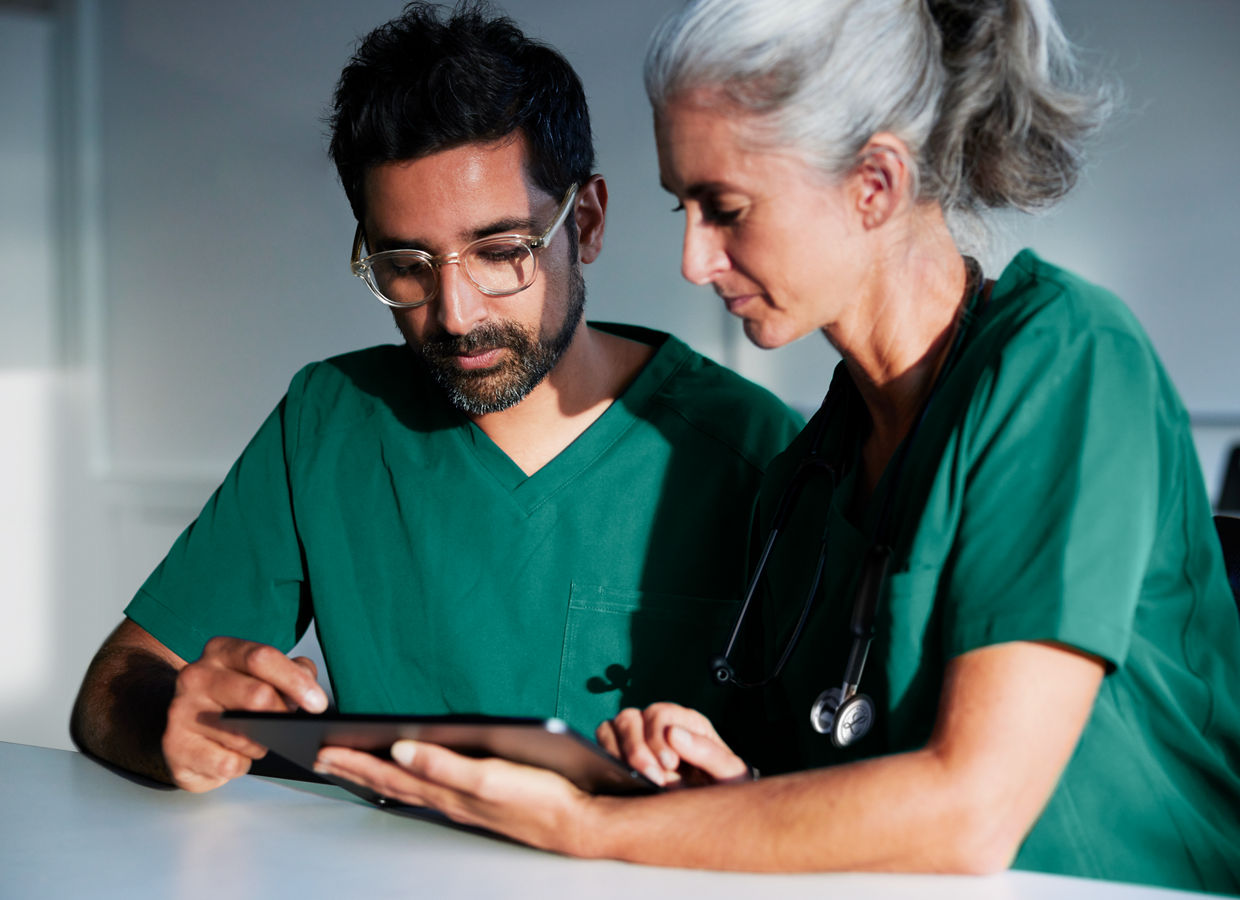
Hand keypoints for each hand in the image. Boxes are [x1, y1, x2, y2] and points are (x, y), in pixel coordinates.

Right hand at [163, 636, 327, 791]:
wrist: (186, 724)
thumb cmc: (234, 697)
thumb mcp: (264, 676)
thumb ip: (294, 673)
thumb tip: (310, 691)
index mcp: (221, 651)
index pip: (262, 658)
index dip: (296, 681)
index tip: (318, 704)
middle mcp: (196, 675)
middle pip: (256, 696)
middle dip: (281, 717)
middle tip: (290, 728)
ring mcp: (180, 711)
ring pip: (242, 735)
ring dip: (261, 744)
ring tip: (258, 740)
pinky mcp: (174, 747)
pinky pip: (226, 763)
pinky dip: (241, 765)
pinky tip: (235, 757)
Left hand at [313, 743, 595, 855]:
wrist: (577, 822)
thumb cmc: (539, 798)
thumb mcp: (488, 777)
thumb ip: (443, 764)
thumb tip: (400, 748)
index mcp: (447, 791)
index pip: (390, 774)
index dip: (356, 761)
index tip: (324, 749)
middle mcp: (449, 799)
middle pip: (392, 783)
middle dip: (355, 769)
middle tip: (323, 758)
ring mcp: (463, 803)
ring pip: (408, 788)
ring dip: (376, 776)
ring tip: (353, 766)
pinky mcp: (479, 802)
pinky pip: (428, 791)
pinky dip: (406, 782)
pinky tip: (407, 777)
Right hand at [596, 703, 749, 787]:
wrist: (714, 814)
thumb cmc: (724, 791)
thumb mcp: (729, 774)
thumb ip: (708, 753)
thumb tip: (673, 734)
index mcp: (686, 723)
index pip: (660, 715)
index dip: (659, 738)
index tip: (669, 765)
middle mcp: (657, 725)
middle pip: (630, 718)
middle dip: (637, 749)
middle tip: (654, 778)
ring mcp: (636, 738)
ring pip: (611, 728)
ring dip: (618, 753)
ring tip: (634, 780)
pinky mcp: (619, 755)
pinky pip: (601, 745)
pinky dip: (604, 758)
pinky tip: (620, 780)